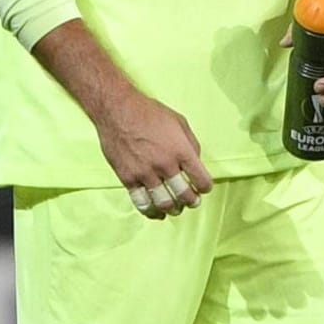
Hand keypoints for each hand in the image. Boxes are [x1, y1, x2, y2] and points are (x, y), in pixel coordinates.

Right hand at [95, 90, 213, 219]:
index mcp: (181, 150)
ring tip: (176, 209)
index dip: (205, 187)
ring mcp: (146, 173)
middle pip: (184, 195)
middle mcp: (165, 164)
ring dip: (173, 209)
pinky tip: (156, 212)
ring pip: (164, 203)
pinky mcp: (128, 178)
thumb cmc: (149, 112)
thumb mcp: (179, 121)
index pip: (201, 179)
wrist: (118, 110)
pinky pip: (142, 202)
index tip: (204, 189)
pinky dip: (152, 212)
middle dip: (191, 201)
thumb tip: (196, 162)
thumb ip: (190, 144)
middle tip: (192, 202)